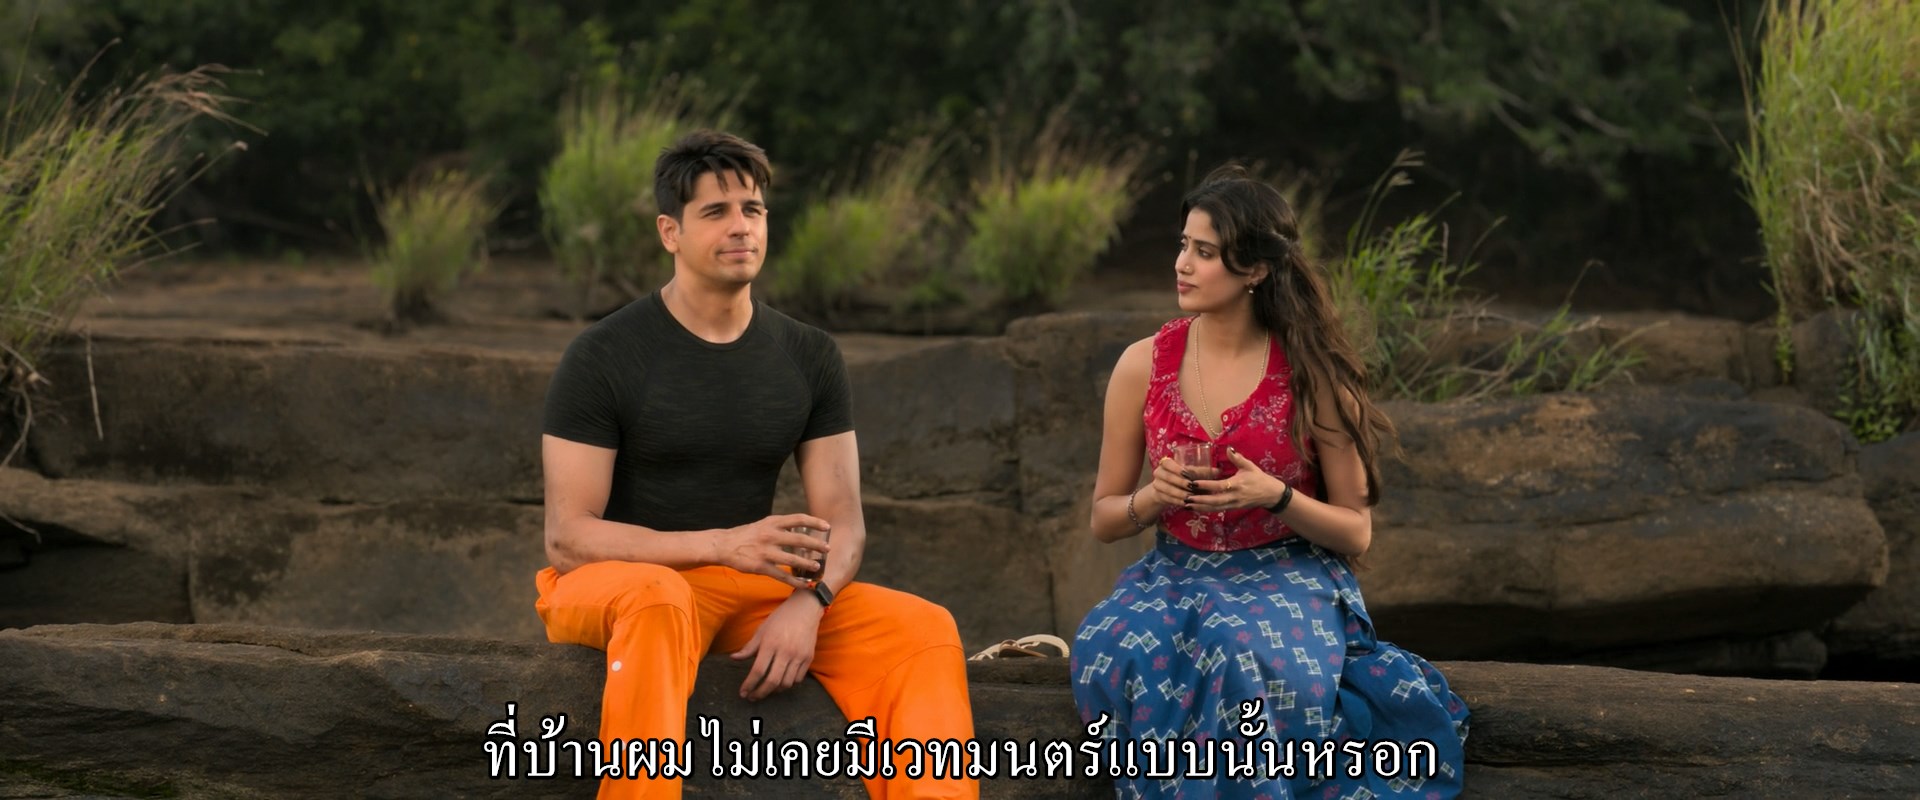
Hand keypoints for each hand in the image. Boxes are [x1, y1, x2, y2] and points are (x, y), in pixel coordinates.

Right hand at [713, 514, 830, 588]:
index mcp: (772, 522)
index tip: (827, 526)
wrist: (723, 545)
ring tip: (817, 567)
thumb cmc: (746, 535)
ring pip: (793, 559)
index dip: (815, 522)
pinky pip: (782, 575)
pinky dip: (795, 581)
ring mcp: (766, 551)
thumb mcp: (763, 525)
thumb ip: (780, 527)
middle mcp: (770, 535)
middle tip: (827, 550)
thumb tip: (799, 530)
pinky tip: (805, 584)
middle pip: (799, 539)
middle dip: (816, 545)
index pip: (798, 519)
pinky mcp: (761, 567)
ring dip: (808, 564)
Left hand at [732, 593, 821, 700]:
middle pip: (772, 681)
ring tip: (766, 689)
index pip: (758, 670)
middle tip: (752, 697)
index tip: (743, 692)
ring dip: (774, 690)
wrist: (805, 609)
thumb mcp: (761, 630)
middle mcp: (785, 651)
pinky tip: (781, 681)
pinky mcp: (809, 657)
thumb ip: (748, 647)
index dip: (749, 684)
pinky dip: (788, 683)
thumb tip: (733, 658)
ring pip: (786, 683)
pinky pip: (798, 678)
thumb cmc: (780, 618)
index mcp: (770, 643)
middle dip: (760, 693)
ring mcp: (799, 655)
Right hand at [1149, 456, 1205, 511]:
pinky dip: (1177, 501)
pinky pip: (1167, 499)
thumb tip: (1218, 471)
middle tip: (1192, 486)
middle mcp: (1159, 472)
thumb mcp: (1190, 473)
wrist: (1166, 489)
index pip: (1168, 463)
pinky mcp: (1158, 495)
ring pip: (1168, 489)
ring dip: (1180, 493)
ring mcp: (1156, 484)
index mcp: (1166, 463)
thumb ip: (1202, 472)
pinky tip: (1185, 504)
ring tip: (1190, 497)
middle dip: (1181, 482)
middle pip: (1169, 477)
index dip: (1177, 468)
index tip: (1187, 473)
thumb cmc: (1182, 478)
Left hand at [1188, 447, 1285, 511]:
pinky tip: (1196, 508)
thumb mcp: (1249, 466)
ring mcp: (1233, 504)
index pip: (1219, 486)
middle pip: (1214, 500)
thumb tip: (1228, 448)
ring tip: (1187, 504)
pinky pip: (1218, 510)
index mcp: (1237, 484)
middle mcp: (1234, 496)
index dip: (1205, 485)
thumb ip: (1237, 458)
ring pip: (1215, 508)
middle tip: (1186, 497)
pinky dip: (1206, 509)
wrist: (1271, 495)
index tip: (1193, 483)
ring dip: (1200, 507)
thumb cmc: (1259, 478)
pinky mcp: (1233, 508)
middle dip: (1199, 500)